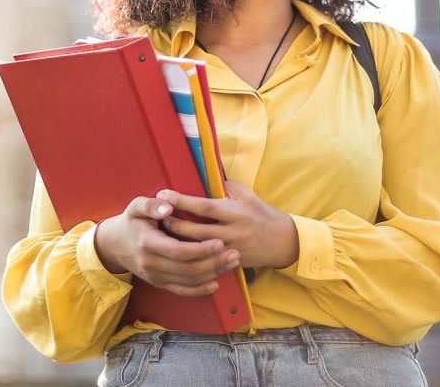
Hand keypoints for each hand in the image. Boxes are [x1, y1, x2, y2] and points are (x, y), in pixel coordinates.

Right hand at [93, 196, 240, 296]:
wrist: (115, 245)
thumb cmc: (131, 222)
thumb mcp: (136, 207)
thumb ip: (151, 205)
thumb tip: (168, 206)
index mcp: (147, 243)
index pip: (178, 251)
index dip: (200, 250)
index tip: (220, 242)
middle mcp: (151, 263)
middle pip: (187, 269)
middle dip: (213, 263)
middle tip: (234, 253)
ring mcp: (155, 276)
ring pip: (188, 281)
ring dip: (212, 273)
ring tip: (232, 262)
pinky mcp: (159, 283)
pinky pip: (181, 291)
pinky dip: (199, 290)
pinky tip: (215, 283)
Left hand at [158, 182, 299, 270]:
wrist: (281, 241)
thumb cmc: (260, 213)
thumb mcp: (246, 195)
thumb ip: (224, 188)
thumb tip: (200, 177)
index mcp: (236, 211)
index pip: (204, 206)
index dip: (182, 201)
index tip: (164, 194)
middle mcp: (233, 231)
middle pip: (197, 231)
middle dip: (175, 223)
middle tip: (157, 216)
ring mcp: (231, 250)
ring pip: (198, 249)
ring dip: (179, 241)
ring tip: (162, 233)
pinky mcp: (230, 263)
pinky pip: (206, 261)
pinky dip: (191, 256)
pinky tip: (177, 251)